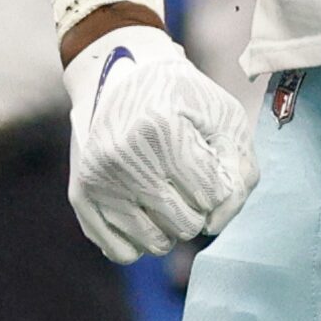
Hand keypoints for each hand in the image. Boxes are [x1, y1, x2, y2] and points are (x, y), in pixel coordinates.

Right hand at [62, 25, 256, 261]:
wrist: (121, 69)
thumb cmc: (181, 95)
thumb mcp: (224, 117)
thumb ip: (240, 171)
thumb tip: (217, 225)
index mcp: (163, 131)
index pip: (212, 197)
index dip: (218, 183)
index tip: (205, 160)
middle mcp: (124, 159)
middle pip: (185, 226)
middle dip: (197, 208)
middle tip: (187, 178)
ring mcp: (98, 180)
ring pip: (155, 245)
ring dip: (170, 227)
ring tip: (167, 194)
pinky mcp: (80, 194)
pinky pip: (120, 252)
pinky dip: (140, 240)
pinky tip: (144, 211)